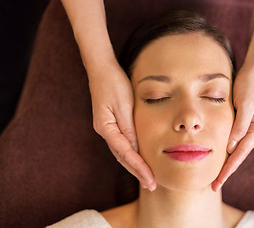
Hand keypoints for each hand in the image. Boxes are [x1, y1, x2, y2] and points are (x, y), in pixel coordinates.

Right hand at [88, 61, 155, 190]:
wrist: (102, 69)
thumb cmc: (114, 84)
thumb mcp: (124, 106)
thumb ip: (130, 129)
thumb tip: (137, 149)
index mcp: (107, 128)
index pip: (126, 154)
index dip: (139, 168)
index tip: (151, 179)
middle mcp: (105, 131)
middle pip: (122, 157)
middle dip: (137, 171)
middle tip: (151, 184)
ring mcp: (106, 128)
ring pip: (122, 153)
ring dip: (134, 165)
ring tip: (147, 177)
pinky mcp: (110, 124)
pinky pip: (122, 144)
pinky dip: (131, 154)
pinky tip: (139, 158)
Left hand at [212, 66, 253, 191]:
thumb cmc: (250, 85)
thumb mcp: (245, 104)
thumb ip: (239, 126)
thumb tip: (230, 147)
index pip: (240, 153)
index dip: (229, 168)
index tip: (219, 181)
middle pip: (238, 155)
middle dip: (226, 170)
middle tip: (213, 186)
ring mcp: (249, 126)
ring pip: (236, 149)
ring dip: (226, 162)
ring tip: (214, 176)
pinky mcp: (242, 120)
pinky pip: (233, 139)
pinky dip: (226, 149)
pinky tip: (218, 155)